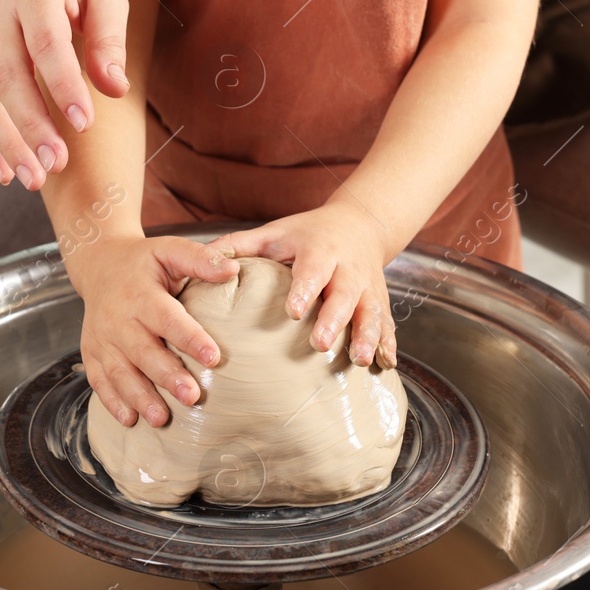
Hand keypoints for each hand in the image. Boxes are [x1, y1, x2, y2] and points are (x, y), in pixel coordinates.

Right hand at [0, 0, 130, 190]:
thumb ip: (110, 38)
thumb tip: (114, 87)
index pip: (45, 42)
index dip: (62, 83)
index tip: (84, 122)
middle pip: (7, 75)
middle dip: (30, 124)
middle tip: (57, 163)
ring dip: (7, 141)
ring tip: (34, 178)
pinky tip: (6, 173)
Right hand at [66, 235, 237, 426]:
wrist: (99, 265)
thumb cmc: (144, 262)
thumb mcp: (169, 250)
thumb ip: (200, 259)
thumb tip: (233, 269)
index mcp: (139, 293)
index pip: (167, 319)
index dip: (190, 338)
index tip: (214, 357)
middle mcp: (117, 318)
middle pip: (143, 352)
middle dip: (167, 376)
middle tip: (192, 397)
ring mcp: (102, 338)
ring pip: (120, 372)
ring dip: (140, 397)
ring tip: (161, 418)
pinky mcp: (91, 353)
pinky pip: (99, 381)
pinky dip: (112, 402)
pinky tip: (130, 420)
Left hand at [210, 203, 397, 368]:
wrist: (361, 224)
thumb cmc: (307, 234)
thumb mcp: (274, 231)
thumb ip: (239, 245)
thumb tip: (200, 259)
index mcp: (320, 250)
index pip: (312, 270)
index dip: (304, 290)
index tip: (293, 313)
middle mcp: (347, 269)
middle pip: (344, 295)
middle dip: (335, 320)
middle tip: (320, 345)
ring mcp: (368, 287)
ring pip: (371, 312)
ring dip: (368, 336)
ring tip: (360, 361)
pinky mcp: (380, 302)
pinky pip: (387, 324)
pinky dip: (388, 344)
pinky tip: (385, 366)